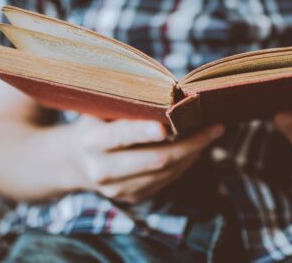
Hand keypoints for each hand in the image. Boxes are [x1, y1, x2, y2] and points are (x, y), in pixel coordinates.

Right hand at [69, 117, 224, 202]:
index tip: (169, 125)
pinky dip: (184, 163)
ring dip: (193, 153)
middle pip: (155, 160)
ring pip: (166, 173)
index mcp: (91, 142)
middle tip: (215, 127)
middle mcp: (102, 170)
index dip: (144, 131)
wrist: (76, 161)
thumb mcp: (100, 109)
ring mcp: (117, 190)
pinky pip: (166, 181)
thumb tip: (170, 93)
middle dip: (191, 143)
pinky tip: (194, 148)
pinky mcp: (132, 198)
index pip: (120, 136)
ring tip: (210, 134)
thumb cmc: (95, 124)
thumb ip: (127, 103)